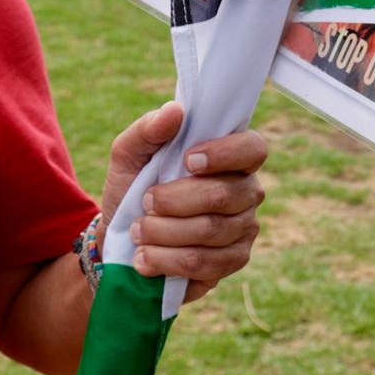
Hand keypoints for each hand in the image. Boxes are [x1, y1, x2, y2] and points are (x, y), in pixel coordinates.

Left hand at [101, 101, 266, 303]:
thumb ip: (148, 129)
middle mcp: (247, 191)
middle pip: (224, 194)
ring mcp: (244, 228)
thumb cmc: (133, 188)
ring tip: (138, 232)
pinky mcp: (233, 261)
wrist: (123, 240)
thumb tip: (174, 111)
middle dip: (174, 200)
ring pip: (211, 231)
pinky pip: (206, 263)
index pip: (252, 148)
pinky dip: (168, 261)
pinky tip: (146, 258)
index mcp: (231, 157)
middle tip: (144, 202)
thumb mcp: (129, 155)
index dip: (224, 154)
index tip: (187, 161)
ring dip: (163, 232)